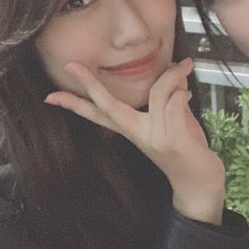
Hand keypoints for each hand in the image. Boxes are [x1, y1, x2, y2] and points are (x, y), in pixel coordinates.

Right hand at [44, 58, 225, 224]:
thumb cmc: (185, 147)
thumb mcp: (173, 118)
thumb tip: (173, 68)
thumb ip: (168, 95)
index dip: (74, 103)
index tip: (49, 95)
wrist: (199, 183)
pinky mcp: (172, 140)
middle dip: (89, 84)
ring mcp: (153, 137)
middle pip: (107, 105)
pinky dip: (183, 92)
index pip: (97, 114)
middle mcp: (137, 133)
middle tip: (70, 65)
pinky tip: (189, 92)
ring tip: (184, 67)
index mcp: (131, 129)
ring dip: (172, 75)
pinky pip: (174, 103)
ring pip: (157, 91)